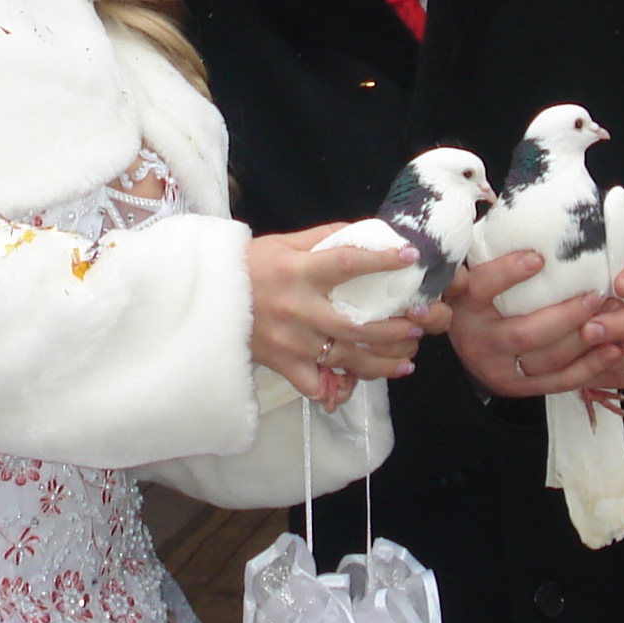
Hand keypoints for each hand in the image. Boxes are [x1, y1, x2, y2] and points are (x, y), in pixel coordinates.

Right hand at [247, 223, 425, 404]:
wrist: (205, 297)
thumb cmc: (248, 266)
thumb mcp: (285, 243)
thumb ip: (327, 237)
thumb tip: (370, 233)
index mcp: (299, 271)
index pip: (346, 263)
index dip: (380, 260)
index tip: (409, 258)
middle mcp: (298, 308)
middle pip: (355, 324)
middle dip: (393, 328)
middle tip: (418, 325)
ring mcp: (291, 341)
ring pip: (345, 359)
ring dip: (381, 363)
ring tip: (406, 361)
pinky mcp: (282, 365)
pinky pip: (316, 385)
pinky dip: (337, 389)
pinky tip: (356, 385)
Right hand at [446, 248, 623, 399]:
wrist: (467, 342)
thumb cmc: (483, 293)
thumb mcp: (477, 270)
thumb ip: (494, 249)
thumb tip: (531, 212)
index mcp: (464, 303)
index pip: (482, 287)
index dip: (508, 273)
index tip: (540, 257)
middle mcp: (476, 339)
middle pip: (523, 332)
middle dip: (565, 315)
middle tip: (596, 294)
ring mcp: (497, 368)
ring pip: (544, 359)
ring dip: (583, 339)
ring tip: (610, 316)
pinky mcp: (517, 387)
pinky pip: (557, 381)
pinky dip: (588, 367)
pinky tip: (612, 349)